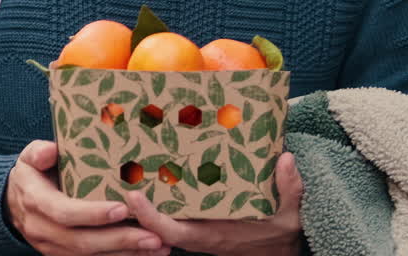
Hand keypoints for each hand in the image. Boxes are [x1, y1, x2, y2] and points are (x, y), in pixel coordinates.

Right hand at [5, 140, 170, 255]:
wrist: (11, 204)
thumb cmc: (30, 175)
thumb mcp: (29, 158)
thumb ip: (39, 152)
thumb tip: (51, 150)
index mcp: (35, 201)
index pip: (63, 212)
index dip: (92, 214)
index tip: (122, 209)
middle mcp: (42, 229)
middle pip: (81, 241)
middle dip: (119, 241)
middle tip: (153, 236)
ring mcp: (51, 248)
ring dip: (125, 254)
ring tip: (159, 247)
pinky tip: (145, 254)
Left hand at [124, 152, 304, 255]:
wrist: (279, 252)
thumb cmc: (281, 234)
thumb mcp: (291, 215)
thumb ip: (290, 190)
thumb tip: (286, 160)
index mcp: (214, 235)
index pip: (173, 232)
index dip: (150, 217)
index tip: (133, 196)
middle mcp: (198, 233)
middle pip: (155, 225)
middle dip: (134, 204)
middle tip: (116, 170)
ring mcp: (194, 228)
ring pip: (160, 218)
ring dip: (140, 200)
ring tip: (121, 166)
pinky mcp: (195, 223)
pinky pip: (169, 213)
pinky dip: (155, 199)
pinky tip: (143, 173)